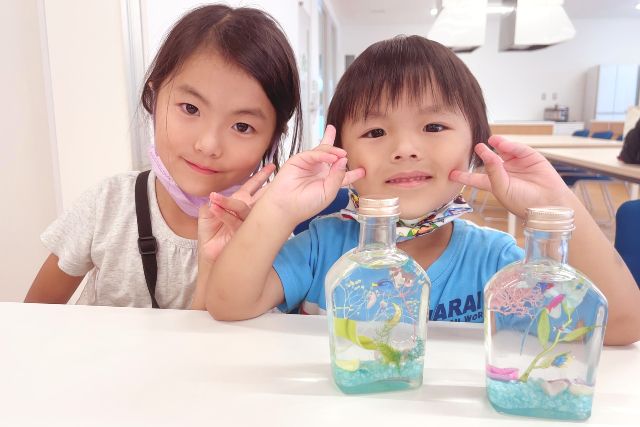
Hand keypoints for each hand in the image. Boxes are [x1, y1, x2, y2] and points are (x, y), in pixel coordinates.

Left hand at [198, 164, 275, 263]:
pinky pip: (234, 221)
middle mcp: (246, 211)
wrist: (211, 257)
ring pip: (245, 208)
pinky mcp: (243, 233)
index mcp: (239, 203)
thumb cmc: (210, 236)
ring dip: (228, 202)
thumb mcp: (206, 215)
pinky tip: (213, 209)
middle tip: (273, 173)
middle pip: (259, 195)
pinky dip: (223, 215)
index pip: (252, 186)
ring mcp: (247, 222)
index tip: (271, 167)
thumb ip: (211, 203)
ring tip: (214, 199)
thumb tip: (213, 197)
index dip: (260, 176)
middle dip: (265, 184)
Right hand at [261, 125, 364, 224]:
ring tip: (342, 154)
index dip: (353, 173)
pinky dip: (324, 154)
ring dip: (334, 151)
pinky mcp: (299, 160)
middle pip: (331, 157)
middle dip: (337, 150)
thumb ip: (338, 177)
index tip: (363, 171)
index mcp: (327, 182)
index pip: (342, 176)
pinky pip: (314, 154)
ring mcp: (309, 165)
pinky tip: (332, 157)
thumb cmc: (306, 204)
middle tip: (345, 149)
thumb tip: (343, 160)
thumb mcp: (328, 192)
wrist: (286, 207)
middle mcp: (319, 172)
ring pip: (324, 152)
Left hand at [449, 136, 574, 218]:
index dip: (464, 176)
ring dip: (495, 145)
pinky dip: (508, 145)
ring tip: (488, 142)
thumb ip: (493, 171)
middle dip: (482, 154)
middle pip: (489, 161)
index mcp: (495, 185)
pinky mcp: (529, 157)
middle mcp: (505, 173)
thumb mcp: (502, 188)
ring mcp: (517, 164)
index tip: (451, 174)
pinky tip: (500, 143)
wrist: (548, 203)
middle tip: (476, 147)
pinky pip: (517, 149)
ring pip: (503, 151)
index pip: (476, 179)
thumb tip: (486, 152)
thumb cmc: (523, 202)